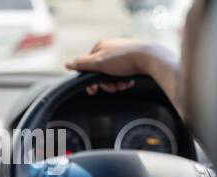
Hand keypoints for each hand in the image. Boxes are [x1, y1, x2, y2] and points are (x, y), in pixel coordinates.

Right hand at [66, 38, 180, 114]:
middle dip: (106, 83)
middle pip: (100, 73)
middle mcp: (110, 49)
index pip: (88, 66)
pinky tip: (128, 82)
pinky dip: (124, 81)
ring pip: (111, 76)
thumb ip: (82, 64)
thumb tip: (67, 64)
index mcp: (100, 47)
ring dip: (115, 84)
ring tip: (122, 85)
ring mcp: (121, 55)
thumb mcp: (98, 62)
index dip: (90, 80)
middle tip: (112, 88)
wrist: (149, 59)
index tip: (93, 90)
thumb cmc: (124, 59)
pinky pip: (122, 75)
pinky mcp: (131, 62)